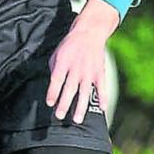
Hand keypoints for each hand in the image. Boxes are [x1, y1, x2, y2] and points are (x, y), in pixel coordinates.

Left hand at [46, 0, 118, 123]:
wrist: (89, 33)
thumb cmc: (70, 45)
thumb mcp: (57, 53)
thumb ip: (54, 69)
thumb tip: (52, 86)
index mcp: (63, 62)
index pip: (56, 80)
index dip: (52, 92)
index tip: (50, 103)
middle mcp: (76, 68)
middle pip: (70, 88)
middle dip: (64, 103)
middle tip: (60, 116)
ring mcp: (89, 71)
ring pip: (85, 92)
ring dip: (81, 107)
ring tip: (77, 120)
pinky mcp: (100, 73)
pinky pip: (102, 87)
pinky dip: (104, 98)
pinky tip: (103, 109)